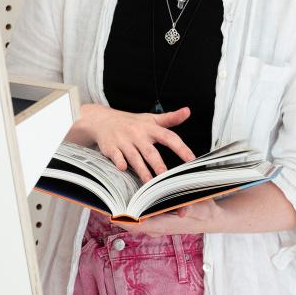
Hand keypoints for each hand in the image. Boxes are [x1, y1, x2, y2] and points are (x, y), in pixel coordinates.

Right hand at [65, 104, 195, 182]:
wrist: (103, 120)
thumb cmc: (132, 122)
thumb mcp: (151, 119)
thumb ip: (170, 118)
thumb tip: (188, 111)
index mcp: (150, 128)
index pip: (169, 137)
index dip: (181, 148)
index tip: (191, 159)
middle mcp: (137, 134)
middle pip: (150, 151)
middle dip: (158, 164)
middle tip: (166, 176)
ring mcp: (123, 141)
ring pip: (134, 158)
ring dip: (142, 170)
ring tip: (149, 183)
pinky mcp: (111, 148)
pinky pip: (116, 157)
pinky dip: (119, 163)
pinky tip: (123, 169)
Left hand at [114, 198, 223, 236]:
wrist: (211, 217)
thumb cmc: (205, 212)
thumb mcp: (202, 208)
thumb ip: (192, 208)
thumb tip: (182, 212)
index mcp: (164, 225)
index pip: (137, 226)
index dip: (122, 221)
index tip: (108, 212)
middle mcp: (157, 226)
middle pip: (130, 224)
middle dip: (116, 214)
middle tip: (101, 199)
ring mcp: (156, 223)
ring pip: (132, 219)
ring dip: (121, 211)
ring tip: (107, 195)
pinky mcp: (157, 217)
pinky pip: (139, 215)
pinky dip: (129, 208)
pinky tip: (122, 195)